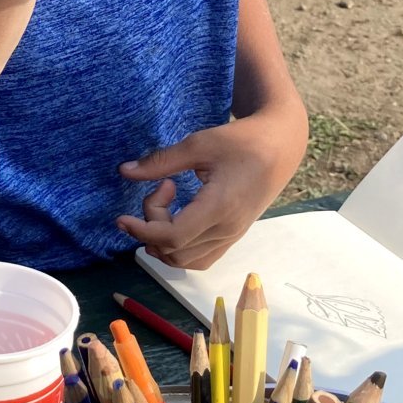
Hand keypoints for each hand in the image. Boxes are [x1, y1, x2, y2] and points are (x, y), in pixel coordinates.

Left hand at [115, 104, 308, 268]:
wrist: (280, 147)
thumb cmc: (242, 141)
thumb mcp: (199, 144)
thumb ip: (161, 161)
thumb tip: (125, 172)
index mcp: (220, 207)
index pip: (173, 237)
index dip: (143, 231)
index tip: (122, 218)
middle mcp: (227, 229)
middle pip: (175, 251)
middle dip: (152, 228)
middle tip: (160, 189)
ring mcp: (232, 236)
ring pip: (186, 261)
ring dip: (163, 240)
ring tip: (167, 203)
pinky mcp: (233, 237)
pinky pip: (200, 258)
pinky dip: (179, 248)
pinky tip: (176, 219)